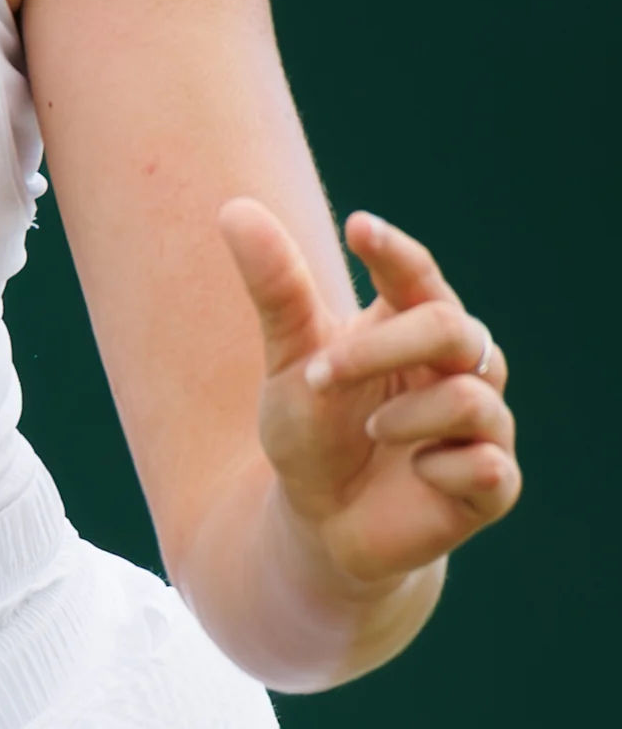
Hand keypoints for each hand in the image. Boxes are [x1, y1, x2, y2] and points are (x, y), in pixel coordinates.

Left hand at [219, 201, 519, 589]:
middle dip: (383, 347)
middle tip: (320, 372)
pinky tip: (415, 473)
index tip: (358, 229)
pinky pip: (488, 465)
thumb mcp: (290, 361)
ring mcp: (482, 427)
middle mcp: (459, 369)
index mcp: (412, 327)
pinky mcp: (491, 485)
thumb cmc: (312, 429)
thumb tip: (236, 208)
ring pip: (473, 397)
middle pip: (450, 328)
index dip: (394, 251)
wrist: (319, 520)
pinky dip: (440, 467)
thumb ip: (275, 290)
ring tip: (369, 430)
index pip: (417, 276)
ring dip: (406, 415)